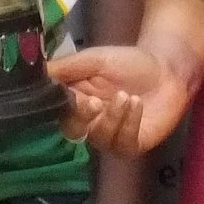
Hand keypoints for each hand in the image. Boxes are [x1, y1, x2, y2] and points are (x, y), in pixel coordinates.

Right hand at [51, 45, 194, 153]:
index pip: (58, 110)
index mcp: (75, 101)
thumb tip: (35, 73)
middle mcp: (89, 122)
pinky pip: (122, 144)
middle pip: (73, 131)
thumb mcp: (93, 59)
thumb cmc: (129, 63)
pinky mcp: (132, 145)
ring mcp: (110, 136)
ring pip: (99, 138)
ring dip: (112, 117)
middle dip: (82, 118)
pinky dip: (128, 124)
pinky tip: (137, 105)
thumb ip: (65, 67)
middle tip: (95, 102)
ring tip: (127, 96)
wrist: (167, 68)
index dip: (62, 106)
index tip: (72, 94)